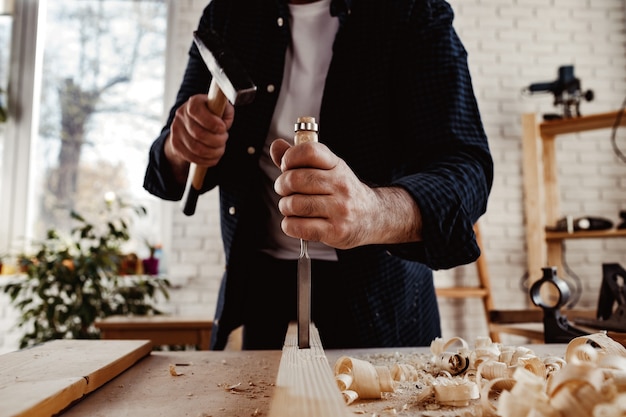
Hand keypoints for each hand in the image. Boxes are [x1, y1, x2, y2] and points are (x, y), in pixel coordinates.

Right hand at [165, 94, 234, 182]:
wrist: (194, 123)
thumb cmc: (213, 115)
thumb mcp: (222, 108)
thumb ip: (226, 111)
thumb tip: (224, 122)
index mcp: (193, 103)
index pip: (197, 111)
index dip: (212, 122)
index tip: (223, 128)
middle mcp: (181, 115)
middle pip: (198, 134)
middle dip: (217, 140)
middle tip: (224, 139)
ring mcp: (176, 131)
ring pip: (196, 149)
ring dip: (214, 152)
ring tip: (221, 148)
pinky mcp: (176, 146)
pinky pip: (193, 158)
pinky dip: (207, 160)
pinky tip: (214, 156)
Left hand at [270, 139, 421, 248]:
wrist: (372, 217)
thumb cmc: (341, 191)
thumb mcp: (327, 169)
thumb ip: (299, 159)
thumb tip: (275, 147)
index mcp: (336, 165)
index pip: (309, 151)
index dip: (290, 157)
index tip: (286, 166)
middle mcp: (340, 185)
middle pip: (295, 179)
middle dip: (281, 185)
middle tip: (285, 190)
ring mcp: (340, 209)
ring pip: (293, 204)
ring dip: (285, 206)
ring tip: (292, 207)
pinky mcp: (335, 231)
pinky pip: (297, 226)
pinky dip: (289, 225)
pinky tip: (296, 222)